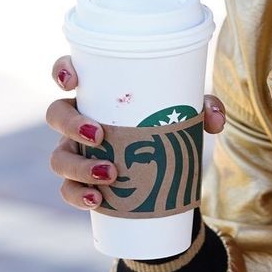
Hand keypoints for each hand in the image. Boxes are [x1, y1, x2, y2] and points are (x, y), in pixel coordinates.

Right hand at [45, 55, 225, 211]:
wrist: (163, 180)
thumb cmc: (165, 130)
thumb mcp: (186, 116)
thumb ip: (204, 109)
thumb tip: (215, 118)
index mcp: (97, 95)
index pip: (68, 73)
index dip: (62, 71)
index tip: (72, 80)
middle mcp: (79, 121)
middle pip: (56, 114)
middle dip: (71, 124)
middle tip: (99, 135)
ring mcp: (76, 153)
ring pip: (59, 157)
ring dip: (78, 166)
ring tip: (109, 174)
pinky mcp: (81, 184)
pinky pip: (67, 190)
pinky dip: (78, 195)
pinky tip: (96, 200)